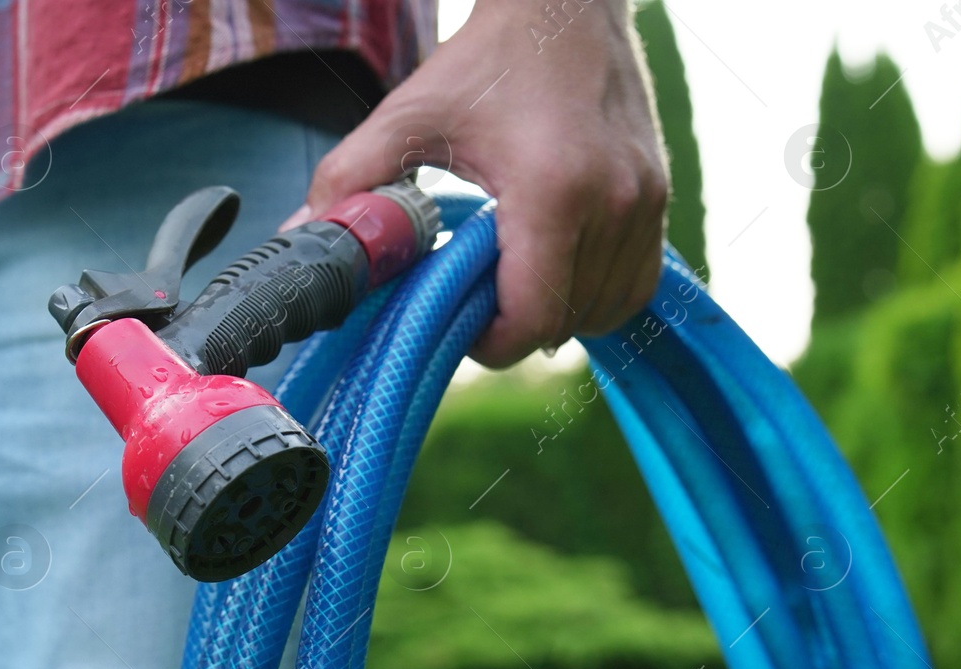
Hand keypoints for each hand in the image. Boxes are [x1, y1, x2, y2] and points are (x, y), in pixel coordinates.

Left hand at [283, 0, 667, 367]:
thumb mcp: (408, 115)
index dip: (489, 343)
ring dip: (559, 315)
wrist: (564, 5)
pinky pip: (638, 284)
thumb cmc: (487, 60)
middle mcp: (614, 202)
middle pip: (568, 322)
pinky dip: (597, 296)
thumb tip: (299, 238)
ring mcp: (647, 201)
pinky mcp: (661, 196)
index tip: (456, 322)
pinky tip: (554, 272)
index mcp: (554, 190)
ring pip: (608, 311)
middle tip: (473, 299)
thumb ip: (351, 179)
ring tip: (510, 283)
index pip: (533, 317)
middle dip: (516, 328)